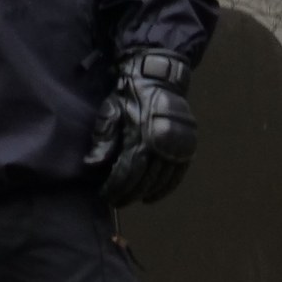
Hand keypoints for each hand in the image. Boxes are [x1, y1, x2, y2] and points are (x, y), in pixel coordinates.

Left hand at [88, 51, 196, 204]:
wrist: (159, 80)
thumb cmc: (129, 96)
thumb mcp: (110, 111)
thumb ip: (103, 138)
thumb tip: (93, 164)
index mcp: (141, 136)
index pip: (127, 171)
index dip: (116, 186)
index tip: (106, 195)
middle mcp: (162, 144)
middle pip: (144, 179)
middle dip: (128, 193)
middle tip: (116, 201)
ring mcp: (178, 146)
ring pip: (161, 180)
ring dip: (145, 193)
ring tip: (131, 199)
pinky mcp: (188, 147)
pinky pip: (178, 175)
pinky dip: (165, 188)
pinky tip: (153, 196)